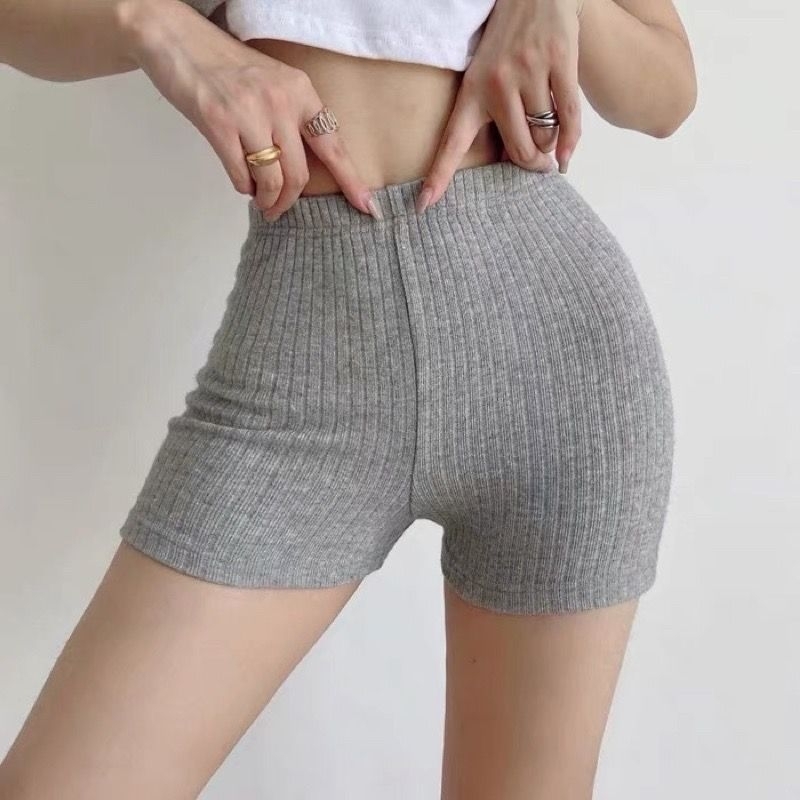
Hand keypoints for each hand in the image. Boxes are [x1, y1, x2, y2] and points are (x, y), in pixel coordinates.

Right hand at [123, 0, 377, 219]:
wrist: (177, 39)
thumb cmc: (226, 67)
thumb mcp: (273, 84)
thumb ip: (292, 121)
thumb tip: (300, 171)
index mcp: (300, 92)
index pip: (333, 146)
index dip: (352, 182)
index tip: (368, 208)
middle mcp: (280, 102)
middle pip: (299, 175)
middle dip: (289, 201)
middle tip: (277, 209)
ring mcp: (249, 113)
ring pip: (271, 180)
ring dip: (266, 200)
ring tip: (260, 201)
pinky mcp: (219, 124)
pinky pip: (241, 176)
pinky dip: (243, 188)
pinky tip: (241, 182)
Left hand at [416, 0, 583, 213]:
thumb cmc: (507, 42)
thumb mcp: (486, 74)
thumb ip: (493, 116)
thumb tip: (513, 161)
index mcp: (473, 91)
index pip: (452, 143)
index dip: (439, 177)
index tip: (422, 206)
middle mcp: (498, 83)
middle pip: (520, 150)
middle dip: (532, 164)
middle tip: (538, 167)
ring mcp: (530, 71)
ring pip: (545, 135)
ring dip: (551, 144)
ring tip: (549, 137)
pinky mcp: (560, 59)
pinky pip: (569, 116)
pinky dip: (571, 141)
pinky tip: (567, 156)